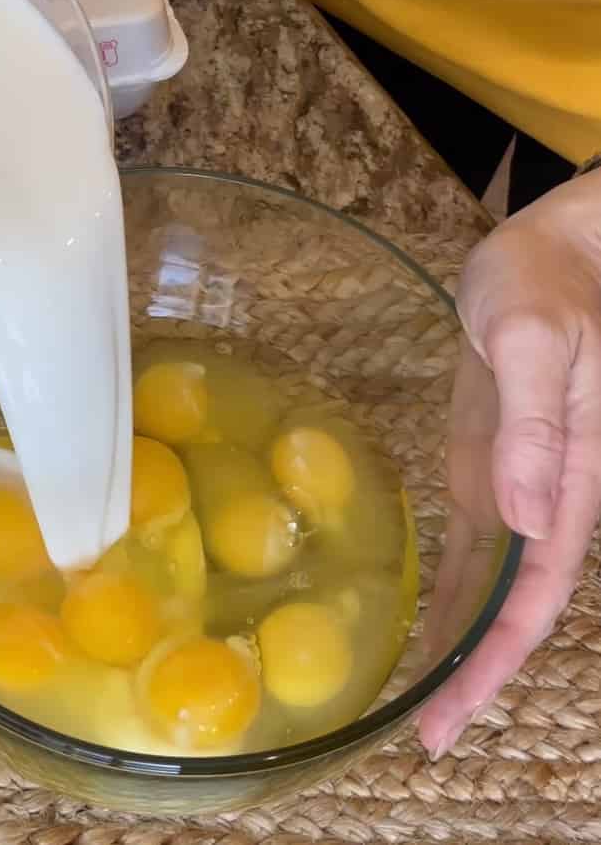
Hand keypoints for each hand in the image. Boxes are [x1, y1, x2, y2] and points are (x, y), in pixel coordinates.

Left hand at [418, 168, 600, 758]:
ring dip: (459, 640)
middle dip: (475, 672)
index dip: (496, 659)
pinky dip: (449, 584)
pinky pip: (471, 539)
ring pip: (491, 582)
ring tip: (418, 699)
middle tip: (425, 737)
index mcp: (571, 479)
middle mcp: (546, 497)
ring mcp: (513, 482)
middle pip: (513, 606)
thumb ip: (533, 425)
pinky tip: (424, 618)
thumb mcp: (537, 341)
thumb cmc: (545, 285)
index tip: (452, 717)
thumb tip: (525, 516)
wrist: (546, 253)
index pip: (535, 593)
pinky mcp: (486, 461)